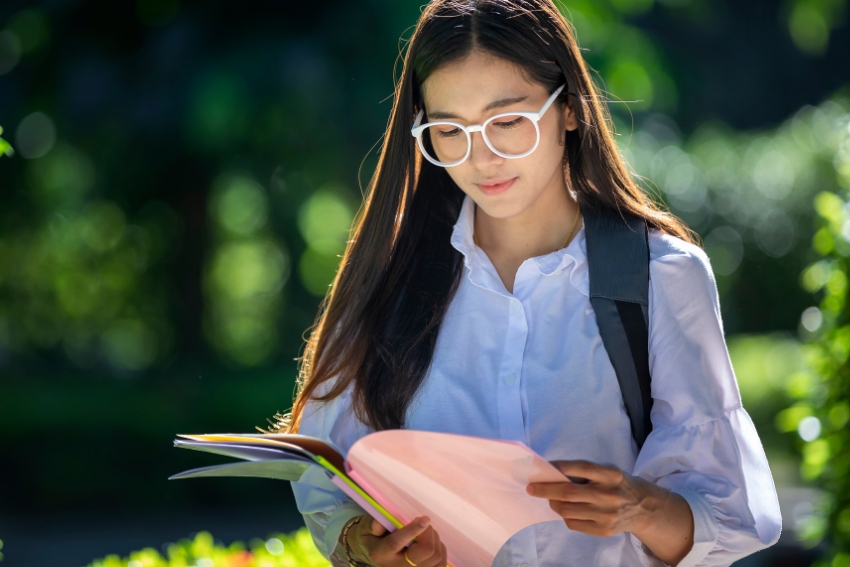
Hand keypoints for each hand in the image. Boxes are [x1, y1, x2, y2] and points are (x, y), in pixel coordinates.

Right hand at [347, 515, 447, 566]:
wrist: (373, 553)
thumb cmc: (372, 536)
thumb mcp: (367, 528)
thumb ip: (373, 524)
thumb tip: (379, 523)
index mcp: (381, 553)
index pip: (396, 543)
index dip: (412, 531)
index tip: (424, 519)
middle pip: (425, 552)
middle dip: (428, 533)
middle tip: (423, 523)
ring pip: (435, 557)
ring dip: (435, 539)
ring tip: (425, 532)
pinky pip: (440, 564)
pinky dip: (440, 550)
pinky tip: (432, 543)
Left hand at [526, 460, 693, 564]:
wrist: (644, 508)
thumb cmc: (617, 484)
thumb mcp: (606, 471)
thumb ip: (583, 472)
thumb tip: (550, 473)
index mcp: (610, 474)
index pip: (579, 468)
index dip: (557, 467)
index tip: (540, 468)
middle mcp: (609, 494)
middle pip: (568, 492)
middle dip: (545, 489)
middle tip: (531, 488)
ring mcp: (606, 515)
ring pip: (567, 510)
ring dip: (553, 503)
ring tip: (551, 499)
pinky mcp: (603, 530)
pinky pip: (573, 523)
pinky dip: (565, 516)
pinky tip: (567, 510)